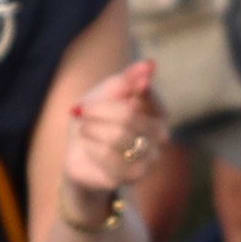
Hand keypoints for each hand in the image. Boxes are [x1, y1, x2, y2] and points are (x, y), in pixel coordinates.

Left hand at [63, 55, 168, 199]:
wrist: (79, 154)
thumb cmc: (97, 119)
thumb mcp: (107, 92)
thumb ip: (128, 79)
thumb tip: (150, 64)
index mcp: (158, 111)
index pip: (145, 93)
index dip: (122, 90)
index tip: (108, 91)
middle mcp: (160, 136)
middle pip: (128, 115)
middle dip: (98, 110)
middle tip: (83, 110)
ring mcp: (149, 159)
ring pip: (117, 136)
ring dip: (92, 129)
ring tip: (85, 129)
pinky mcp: (131, 177)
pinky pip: (108, 156)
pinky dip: (91, 147)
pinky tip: (88, 145)